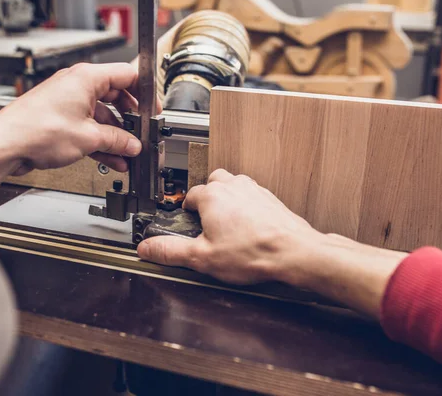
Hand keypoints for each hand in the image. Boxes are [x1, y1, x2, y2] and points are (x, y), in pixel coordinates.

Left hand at [0, 63, 159, 193]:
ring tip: (128, 154)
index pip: (127, 75)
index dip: (145, 92)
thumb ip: (117, 141)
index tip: (153, 109)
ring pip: (101, 116)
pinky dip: (100, 142)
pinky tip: (112, 158)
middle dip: (130, 119)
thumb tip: (132, 144)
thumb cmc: (35, 130)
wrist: (4, 145)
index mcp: (86, 78)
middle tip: (141, 133)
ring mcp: (67, 103)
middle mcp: (76, 86)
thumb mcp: (89, 137)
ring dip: (115, 136)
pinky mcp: (59, 120)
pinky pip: (88, 128)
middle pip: (115, 97)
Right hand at [138, 169, 406, 318]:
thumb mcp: (202, 257)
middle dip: (206, 200)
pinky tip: (247, 229)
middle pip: (211, 183)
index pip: (188, 196)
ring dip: (226, 201)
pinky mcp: (269, 198)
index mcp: (212, 196)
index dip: (184, 213)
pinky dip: (245, 208)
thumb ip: (170, 251)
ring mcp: (253, 189)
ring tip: (226, 227)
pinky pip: (250, 196)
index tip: (186, 225)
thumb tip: (147, 248)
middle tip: (206, 224)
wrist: (294, 252)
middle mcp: (232, 186)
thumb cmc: (254, 252)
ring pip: (232, 186)